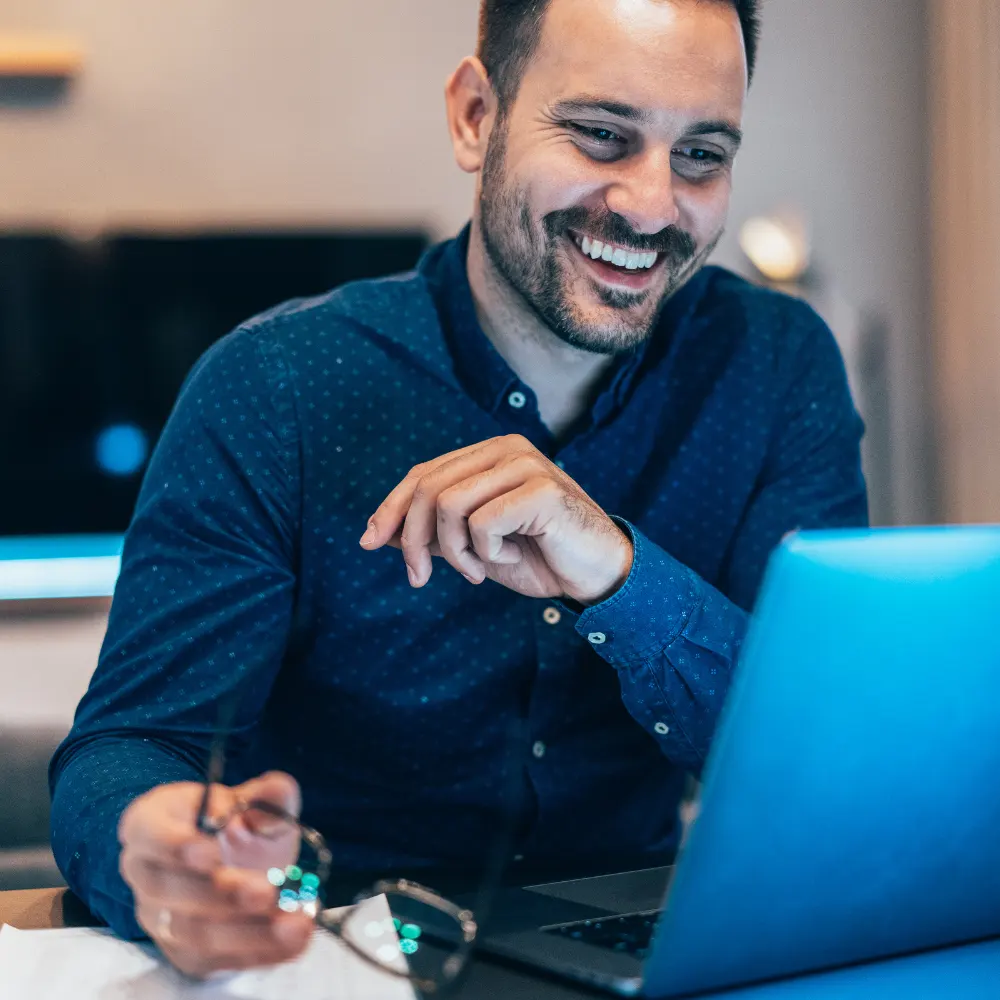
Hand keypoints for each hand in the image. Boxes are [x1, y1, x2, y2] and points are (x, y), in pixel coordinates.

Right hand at [118, 772, 313, 977]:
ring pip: (189, 932)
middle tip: (266, 891)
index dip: (176, 845)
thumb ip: (266, 797)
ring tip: (292, 924)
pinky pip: (212, 961)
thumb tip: (278, 788)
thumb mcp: (252, 803)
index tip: (213, 850)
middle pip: (168, 890)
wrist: (235, 860)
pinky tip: (292, 941)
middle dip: (220, 894)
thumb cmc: (236, 823)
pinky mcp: (182, 951)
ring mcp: (158, 917)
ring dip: (244, 932)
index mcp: (150, 823)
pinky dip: (256, 952)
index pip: (149, 833)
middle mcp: (144, 872)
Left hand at [360, 434, 632, 604]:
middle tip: (418, 578)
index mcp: (490, 454)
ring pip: (449, 505)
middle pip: (428, 488)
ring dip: (454, 551)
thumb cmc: (540, 556)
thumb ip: (434, 531)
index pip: (423, 474)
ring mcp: (526, 465)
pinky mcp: (542, 490)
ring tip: (476, 571)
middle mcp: (507, 450)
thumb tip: (379, 531)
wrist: (595, 575)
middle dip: (411, 539)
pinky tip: (509, 557)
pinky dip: (485, 553)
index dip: (390, 508)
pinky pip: (482, 523)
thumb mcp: (474, 545)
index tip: (370, 542)